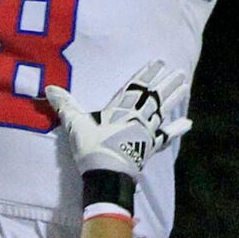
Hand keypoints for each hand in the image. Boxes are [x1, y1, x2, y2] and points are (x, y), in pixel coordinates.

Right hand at [45, 59, 191, 179]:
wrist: (107, 176)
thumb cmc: (91, 149)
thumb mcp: (75, 125)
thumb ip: (65, 105)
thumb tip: (50, 88)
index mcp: (120, 110)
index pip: (136, 87)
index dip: (148, 73)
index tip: (160, 62)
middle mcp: (137, 118)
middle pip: (153, 97)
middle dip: (165, 83)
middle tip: (178, 72)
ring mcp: (146, 133)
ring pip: (162, 111)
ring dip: (174, 98)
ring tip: (185, 86)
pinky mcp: (150, 148)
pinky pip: (166, 137)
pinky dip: (177, 130)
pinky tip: (188, 123)